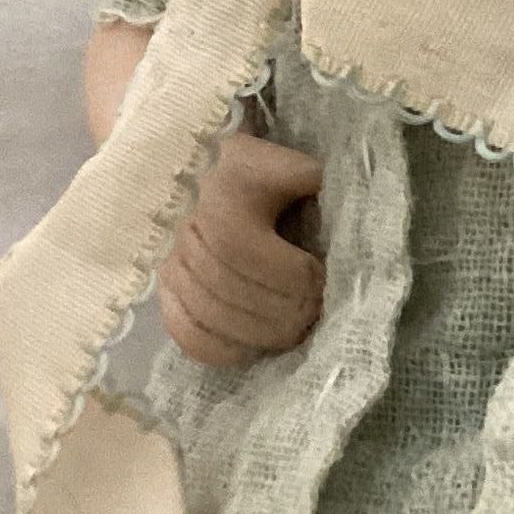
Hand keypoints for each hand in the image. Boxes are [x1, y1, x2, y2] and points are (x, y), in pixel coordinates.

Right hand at [156, 129, 327, 366]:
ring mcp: (168, 261)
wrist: (198, 170)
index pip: (244, 249)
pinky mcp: (162, 288)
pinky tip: (250, 346)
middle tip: (311, 315)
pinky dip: (220, 348)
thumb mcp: (286, 164)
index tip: (318, 275)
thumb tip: (352, 207)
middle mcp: (186, 228)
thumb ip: (313, 182)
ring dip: (256, 333)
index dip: (288, 275)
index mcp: (222, 192)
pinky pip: (186, 332)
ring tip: (290, 332)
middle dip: (279, 311)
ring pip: (208, 314)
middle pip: (229, 289)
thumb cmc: (257, 171)